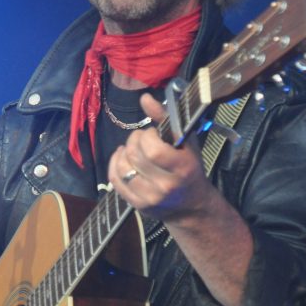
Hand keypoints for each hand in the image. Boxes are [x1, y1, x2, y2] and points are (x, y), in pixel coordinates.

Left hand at [108, 92, 252, 305]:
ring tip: (132, 149)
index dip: (147, 136)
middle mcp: (166, 185)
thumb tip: (145, 98)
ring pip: (123, 167)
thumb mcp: (186, 142)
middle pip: (135, 156)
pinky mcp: (137, 205)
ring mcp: (149, 197)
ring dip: (124, 152)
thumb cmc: (189, 169)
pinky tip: (122, 158)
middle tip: (141, 140)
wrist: (190, 207)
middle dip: (134, 141)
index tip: (152, 134)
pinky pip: (115, 180)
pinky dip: (115, 164)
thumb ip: (166, 119)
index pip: (153, 149)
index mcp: (182, 168)